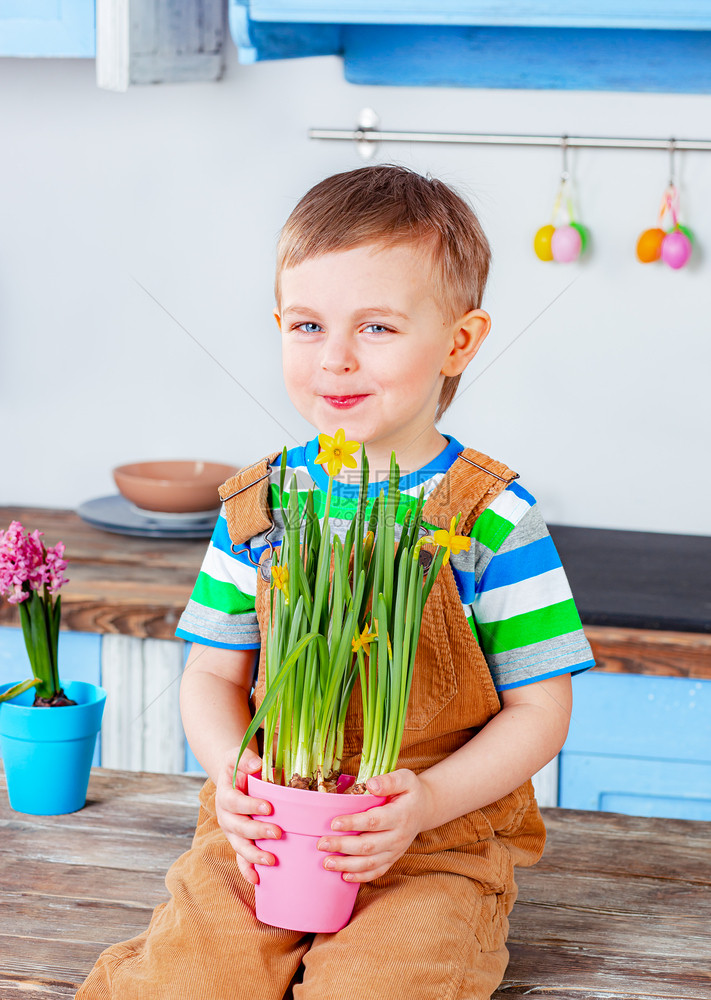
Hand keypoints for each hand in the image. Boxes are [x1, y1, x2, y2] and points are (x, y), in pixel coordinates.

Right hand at [214, 747, 281, 884]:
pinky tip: (257, 880)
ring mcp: (231, 832)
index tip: (269, 807)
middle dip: (258, 832)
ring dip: (254, 855)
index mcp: (225, 795)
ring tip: (271, 860)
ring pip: (239, 846)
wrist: (231, 777)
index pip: (235, 802)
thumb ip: (246, 759)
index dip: (250, 805)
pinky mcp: (238, 841)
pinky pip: (240, 858)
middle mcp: (226, 816)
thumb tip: (257, 765)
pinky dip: (247, 870)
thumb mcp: (238, 756)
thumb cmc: (239, 766)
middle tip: (278, 833)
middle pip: (239, 827)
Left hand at [316, 769, 433, 882]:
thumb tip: (371, 785)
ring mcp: (395, 850)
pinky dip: (361, 876)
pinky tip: (344, 876)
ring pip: (370, 863)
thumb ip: (389, 781)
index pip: (374, 821)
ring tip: (327, 863)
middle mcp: (398, 836)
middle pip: (368, 846)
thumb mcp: (406, 778)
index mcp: (400, 815)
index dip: (354, 823)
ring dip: (347, 865)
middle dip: (343, 846)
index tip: (334, 823)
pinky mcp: (392, 858)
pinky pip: (377, 872)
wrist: (425, 809)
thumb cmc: (410, 792)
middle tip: (321, 844)